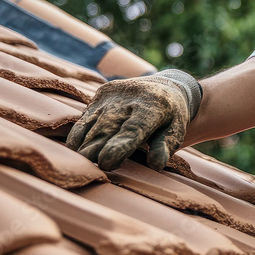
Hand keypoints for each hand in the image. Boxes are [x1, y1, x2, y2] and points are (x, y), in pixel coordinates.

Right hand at [66, 69, 200, 170]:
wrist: (164, 85)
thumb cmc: (171, 117)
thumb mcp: (176, 130)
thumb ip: (165, 146)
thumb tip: (156, 165)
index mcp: (153, 107)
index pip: (132, 129)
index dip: (118, 147)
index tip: (106, 163)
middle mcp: (129, 98)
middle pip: (106, 129)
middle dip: (95, 150)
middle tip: (93, 169)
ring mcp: (112, 95)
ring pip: (91, 124)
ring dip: (84, 145)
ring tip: (82, 163)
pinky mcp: (101, 94)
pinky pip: (84, 118)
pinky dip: (79, 135)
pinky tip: (77, 149)